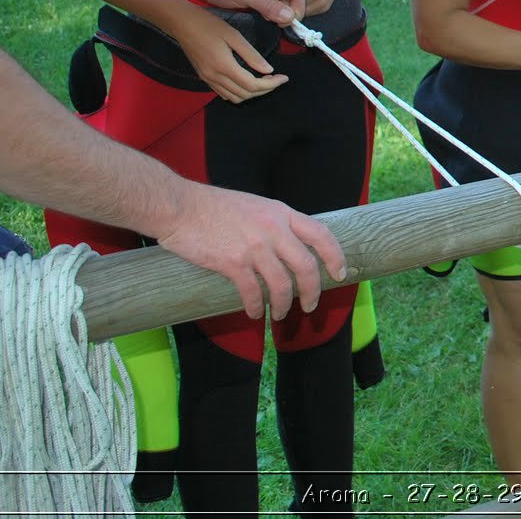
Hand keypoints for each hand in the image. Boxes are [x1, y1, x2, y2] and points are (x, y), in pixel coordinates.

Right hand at [157, 184, 346, 319]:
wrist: (180, 207)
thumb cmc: (214, 207)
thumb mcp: (256, 206)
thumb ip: (275, 223)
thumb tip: (290, 246)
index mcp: (281, 213)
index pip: (321, 235)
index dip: (335, 257)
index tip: (340, 274)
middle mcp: (273, 229)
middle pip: (306, 266)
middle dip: (313, 291)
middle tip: (311, 305)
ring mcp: (254, 246)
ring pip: (282, 284)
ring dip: (284, 304)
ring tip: (280, 314)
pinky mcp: (233, 263)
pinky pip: (253, 292)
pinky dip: (257, 307)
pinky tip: (254, 312)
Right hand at [174, 6, 288, 102]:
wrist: (181, 23)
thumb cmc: (208, 24)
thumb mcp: (234, 35)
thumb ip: (251, 55)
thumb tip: (269, 70)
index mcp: (223, 66)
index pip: (252, 85)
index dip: (271, 84)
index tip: (284, 77)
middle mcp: (214, 77)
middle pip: (245, 94)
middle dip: (265, 90)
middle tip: (277, 79)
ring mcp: (208, 79)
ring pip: (235, 97)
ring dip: (252, 93)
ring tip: (265, 80)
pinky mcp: (204, 77)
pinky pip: (224, 93)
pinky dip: (239, 92)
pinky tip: (247, 80)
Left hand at [186, 0, 303, 24]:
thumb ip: (269, 5)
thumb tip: (290, 17)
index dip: (297, 10)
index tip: (286, 25)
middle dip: (287, 12)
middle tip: (273, 24)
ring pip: (280, 0)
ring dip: (276, 12)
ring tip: (264, 20)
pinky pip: (269, 0)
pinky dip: (268, 10)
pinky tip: (259, 15)